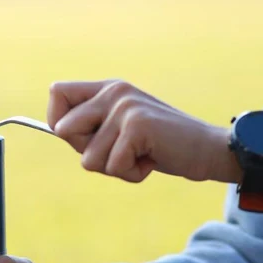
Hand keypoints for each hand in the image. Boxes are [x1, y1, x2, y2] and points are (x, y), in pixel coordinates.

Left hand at [47, 79, 242, 183]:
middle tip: (121, 150)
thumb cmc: (159, 147)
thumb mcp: (120, 132)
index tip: (83, 138)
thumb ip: (91, 129)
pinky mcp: (136, 126)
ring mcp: (125, 107)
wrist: (206, 150)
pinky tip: (151, 159)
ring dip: (115, 168)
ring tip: (141, 155)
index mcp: (107, 88)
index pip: (57, 92)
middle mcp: (114, 92)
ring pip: (88, 158)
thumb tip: (57, 129)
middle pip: (63, 131)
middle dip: (88, 152)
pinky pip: (112, 166)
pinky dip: (132, 174)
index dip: (58, 122)